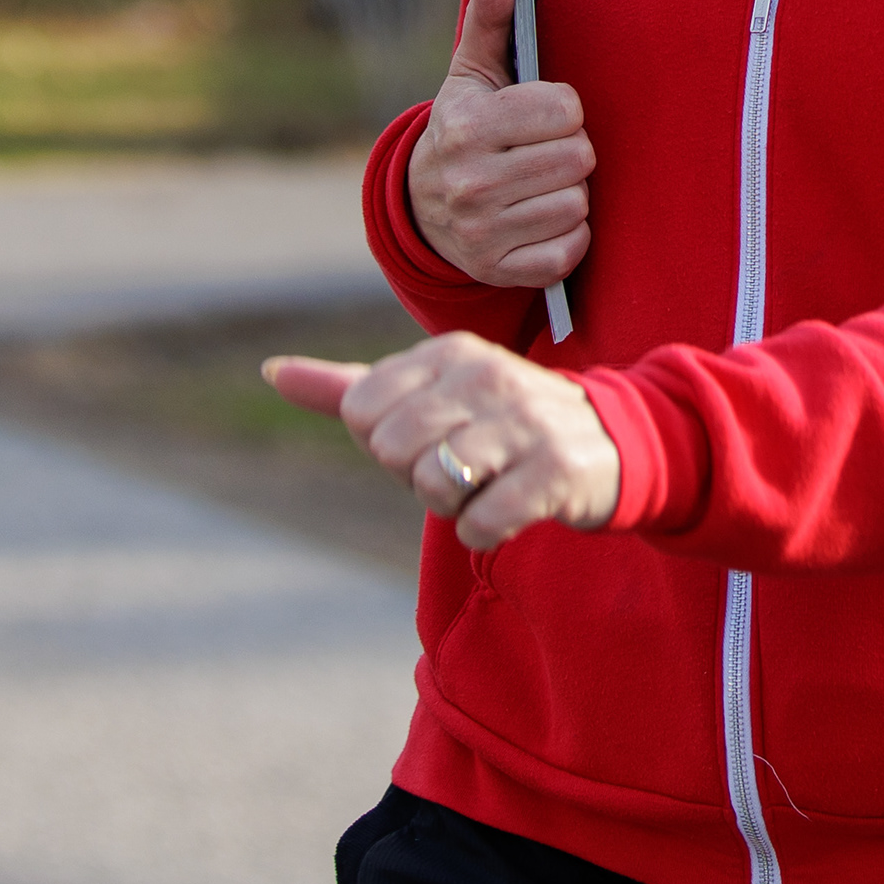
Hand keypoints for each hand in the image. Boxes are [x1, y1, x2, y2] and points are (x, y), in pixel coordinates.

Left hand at [265, 332, 620, 550]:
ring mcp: (524, 420)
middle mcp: (487, 375)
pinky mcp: (554, 470)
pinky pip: (479, 522)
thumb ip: (349, 388)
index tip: (432, 439)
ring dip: (453, 504)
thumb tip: (270, 371)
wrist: (613, 443)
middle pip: (391, 450)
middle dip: (416, 476)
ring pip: (432, 485)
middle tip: (463, 466)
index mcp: (449, 352)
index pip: (361, 410)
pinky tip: (511, 509)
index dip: (385, 444)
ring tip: (489, 482)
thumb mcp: (430, 394)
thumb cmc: (501, 422)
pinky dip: (485, 531)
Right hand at [408, 0, 592, 289]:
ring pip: (577, 203)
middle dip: (570, 150)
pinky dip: (567, 236)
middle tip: (543, 151)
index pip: (564, 110)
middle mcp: (469, 183)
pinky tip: (540, 219)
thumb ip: (492, 15)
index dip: (563, 109)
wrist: (423, 211)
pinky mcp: (501, 270)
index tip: (541, 113)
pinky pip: (570, 249)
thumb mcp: (472, 73)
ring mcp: (483, 233)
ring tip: (539, 183)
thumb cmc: (466, 126)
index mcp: (466, 127)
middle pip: (578, 158)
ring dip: (569, 192)